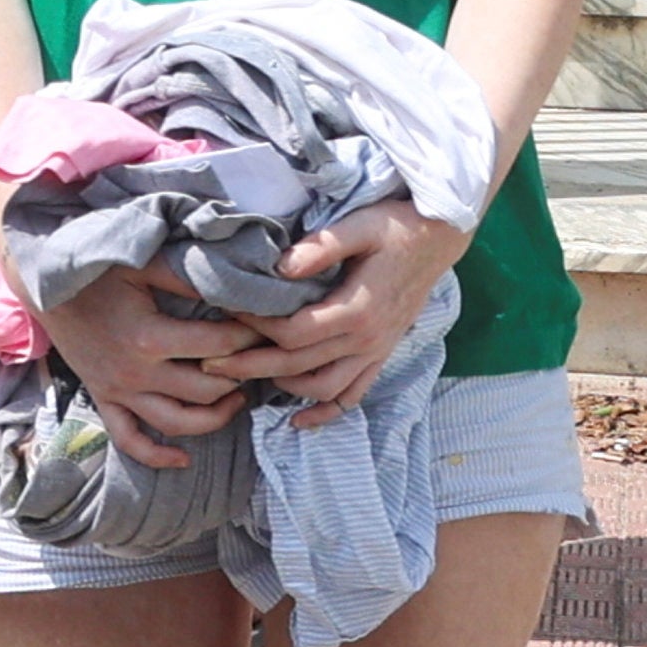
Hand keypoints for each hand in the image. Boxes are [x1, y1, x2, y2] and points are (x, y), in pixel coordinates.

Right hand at [34, 266, 252, 473]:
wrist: (44, 284)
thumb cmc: (98, 270)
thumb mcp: (145, 264)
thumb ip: (189, 277)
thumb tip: (236, 287)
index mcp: (150, 337)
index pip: (218, 346)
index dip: (249, 338)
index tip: (267, 328)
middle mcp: (136, 372)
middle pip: (205, 391)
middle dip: (239, 378)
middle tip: (257, 362)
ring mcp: (118, 390)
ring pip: (176, 423)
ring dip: (213, 418)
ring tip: (235, 400)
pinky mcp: (104, 398)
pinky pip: (130, 440)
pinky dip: (157, 455)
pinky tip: (183, 459)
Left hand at [213, 199, 469, 420]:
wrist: (437, 239)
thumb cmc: (395, 227)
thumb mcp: (359, 225)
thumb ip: (321, 247)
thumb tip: (280, 269)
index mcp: (357, 309)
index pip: (294, 333)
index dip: (256, 328)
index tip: (228, 312)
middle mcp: (366, 339)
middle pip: (298, 365)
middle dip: (249, 366)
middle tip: (209, 363)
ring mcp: (375, 352)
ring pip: (322, 388)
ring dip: (281, 388)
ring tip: (244, 376)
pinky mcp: (380, 355)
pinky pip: (352, 395)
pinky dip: (325, 412)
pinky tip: (298, 421)